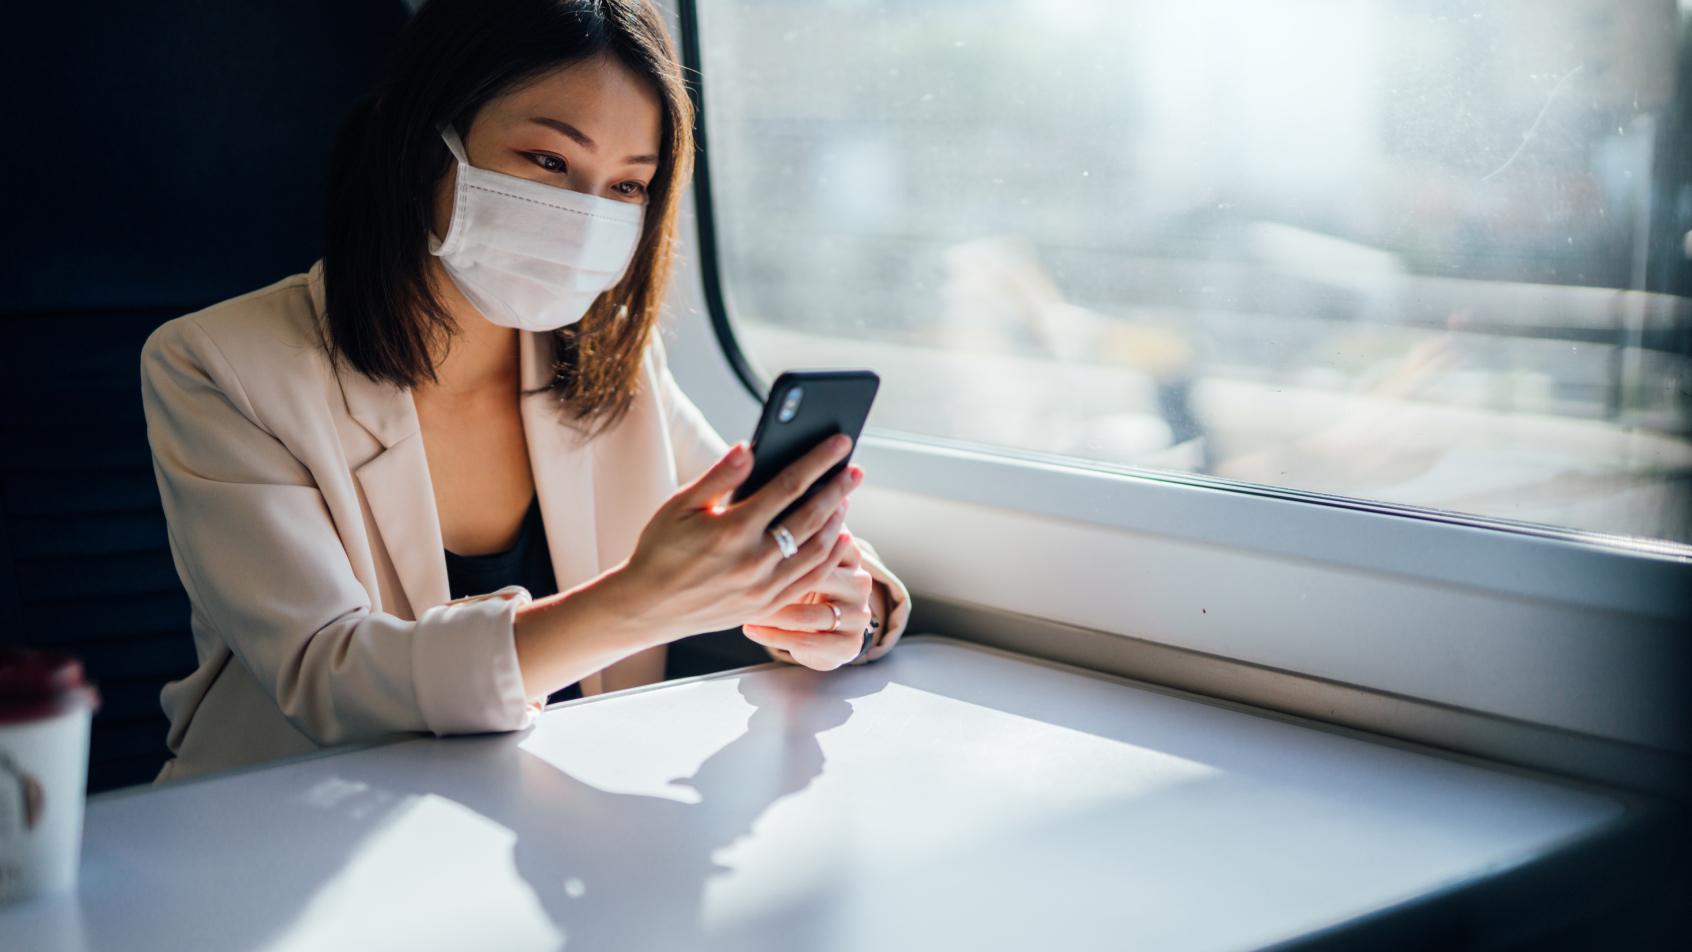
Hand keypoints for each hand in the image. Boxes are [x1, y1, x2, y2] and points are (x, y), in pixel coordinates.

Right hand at [602, 435, 864, 643]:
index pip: (788, 486)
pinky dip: (829, 558)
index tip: (840, 443)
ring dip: (836, 522)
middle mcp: (753, 561)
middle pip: (811, 517)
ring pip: (816, 551)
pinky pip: (809, 581)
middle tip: (856, 469)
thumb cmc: (660, 550)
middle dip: (838, 489)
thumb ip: (719, 477)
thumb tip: (750, 447)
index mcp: (732, 529)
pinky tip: (839, 539)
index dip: (818, 461)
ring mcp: (763, 588)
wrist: (647, 606)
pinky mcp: (766, 606)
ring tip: (845, 499)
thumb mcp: (679, 506)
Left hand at [743, 535, 875, 670]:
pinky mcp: (847, 646)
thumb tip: (754, 487)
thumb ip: (787, 524)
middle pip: (820, 576)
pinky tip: (749, 628)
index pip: (827, 538)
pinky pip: (807, 642)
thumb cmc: (798, 580)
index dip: (793, 537)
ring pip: (810, 614)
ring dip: (774, 613)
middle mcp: (859, 581)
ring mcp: (856, 614)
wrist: (822, 632)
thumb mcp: (797, 551)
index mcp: (849, 551)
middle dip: (778, 577)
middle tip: (742, 573)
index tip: (756, 533)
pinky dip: (774, 636)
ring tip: (742, 606)